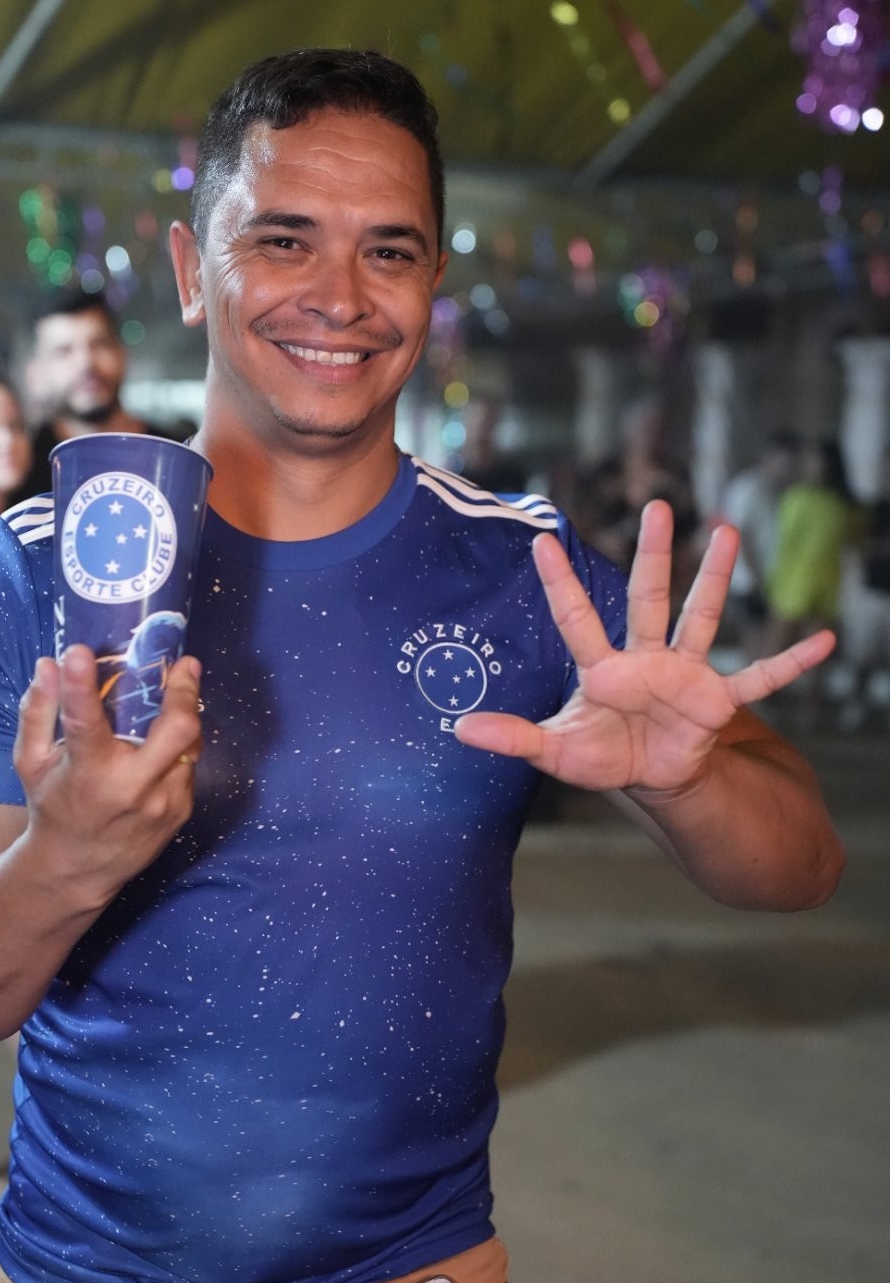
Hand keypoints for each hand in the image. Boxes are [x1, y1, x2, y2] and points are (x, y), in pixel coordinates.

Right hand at [13, 645, 202, 902]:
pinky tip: (164, 742)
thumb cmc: (52, 807)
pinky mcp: (181, 811)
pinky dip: (178, 747)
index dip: (80, 686)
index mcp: (87, 775)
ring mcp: (163, 803)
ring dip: (185, 715)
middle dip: (184, 692)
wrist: (79, 870)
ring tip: (177, 693)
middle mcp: (130, 789)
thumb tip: (48, 665)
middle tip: (183, 665)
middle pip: (176, 730)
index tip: (78, 651)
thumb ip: (38, 712)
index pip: (84, 724)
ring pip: (190, 744)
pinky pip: (188, 766)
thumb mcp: (31, 762)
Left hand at [454, 500, 834, 794]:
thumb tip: (458, 730)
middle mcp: (646, 658)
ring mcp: (686, 674)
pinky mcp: (718, 701)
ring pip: (701, 618)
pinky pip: (760, 679)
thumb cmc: (600, 755)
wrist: (649, 777)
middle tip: (658, 505)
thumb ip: (512, 738)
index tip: (542, 541)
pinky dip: (790, 664)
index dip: (559, 584)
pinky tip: (825, 641)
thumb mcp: (553, 751)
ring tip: (729, 531)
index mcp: (603, 668)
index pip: (577, 618)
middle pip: (649, 597)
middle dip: (654, 555)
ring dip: (716, 579)